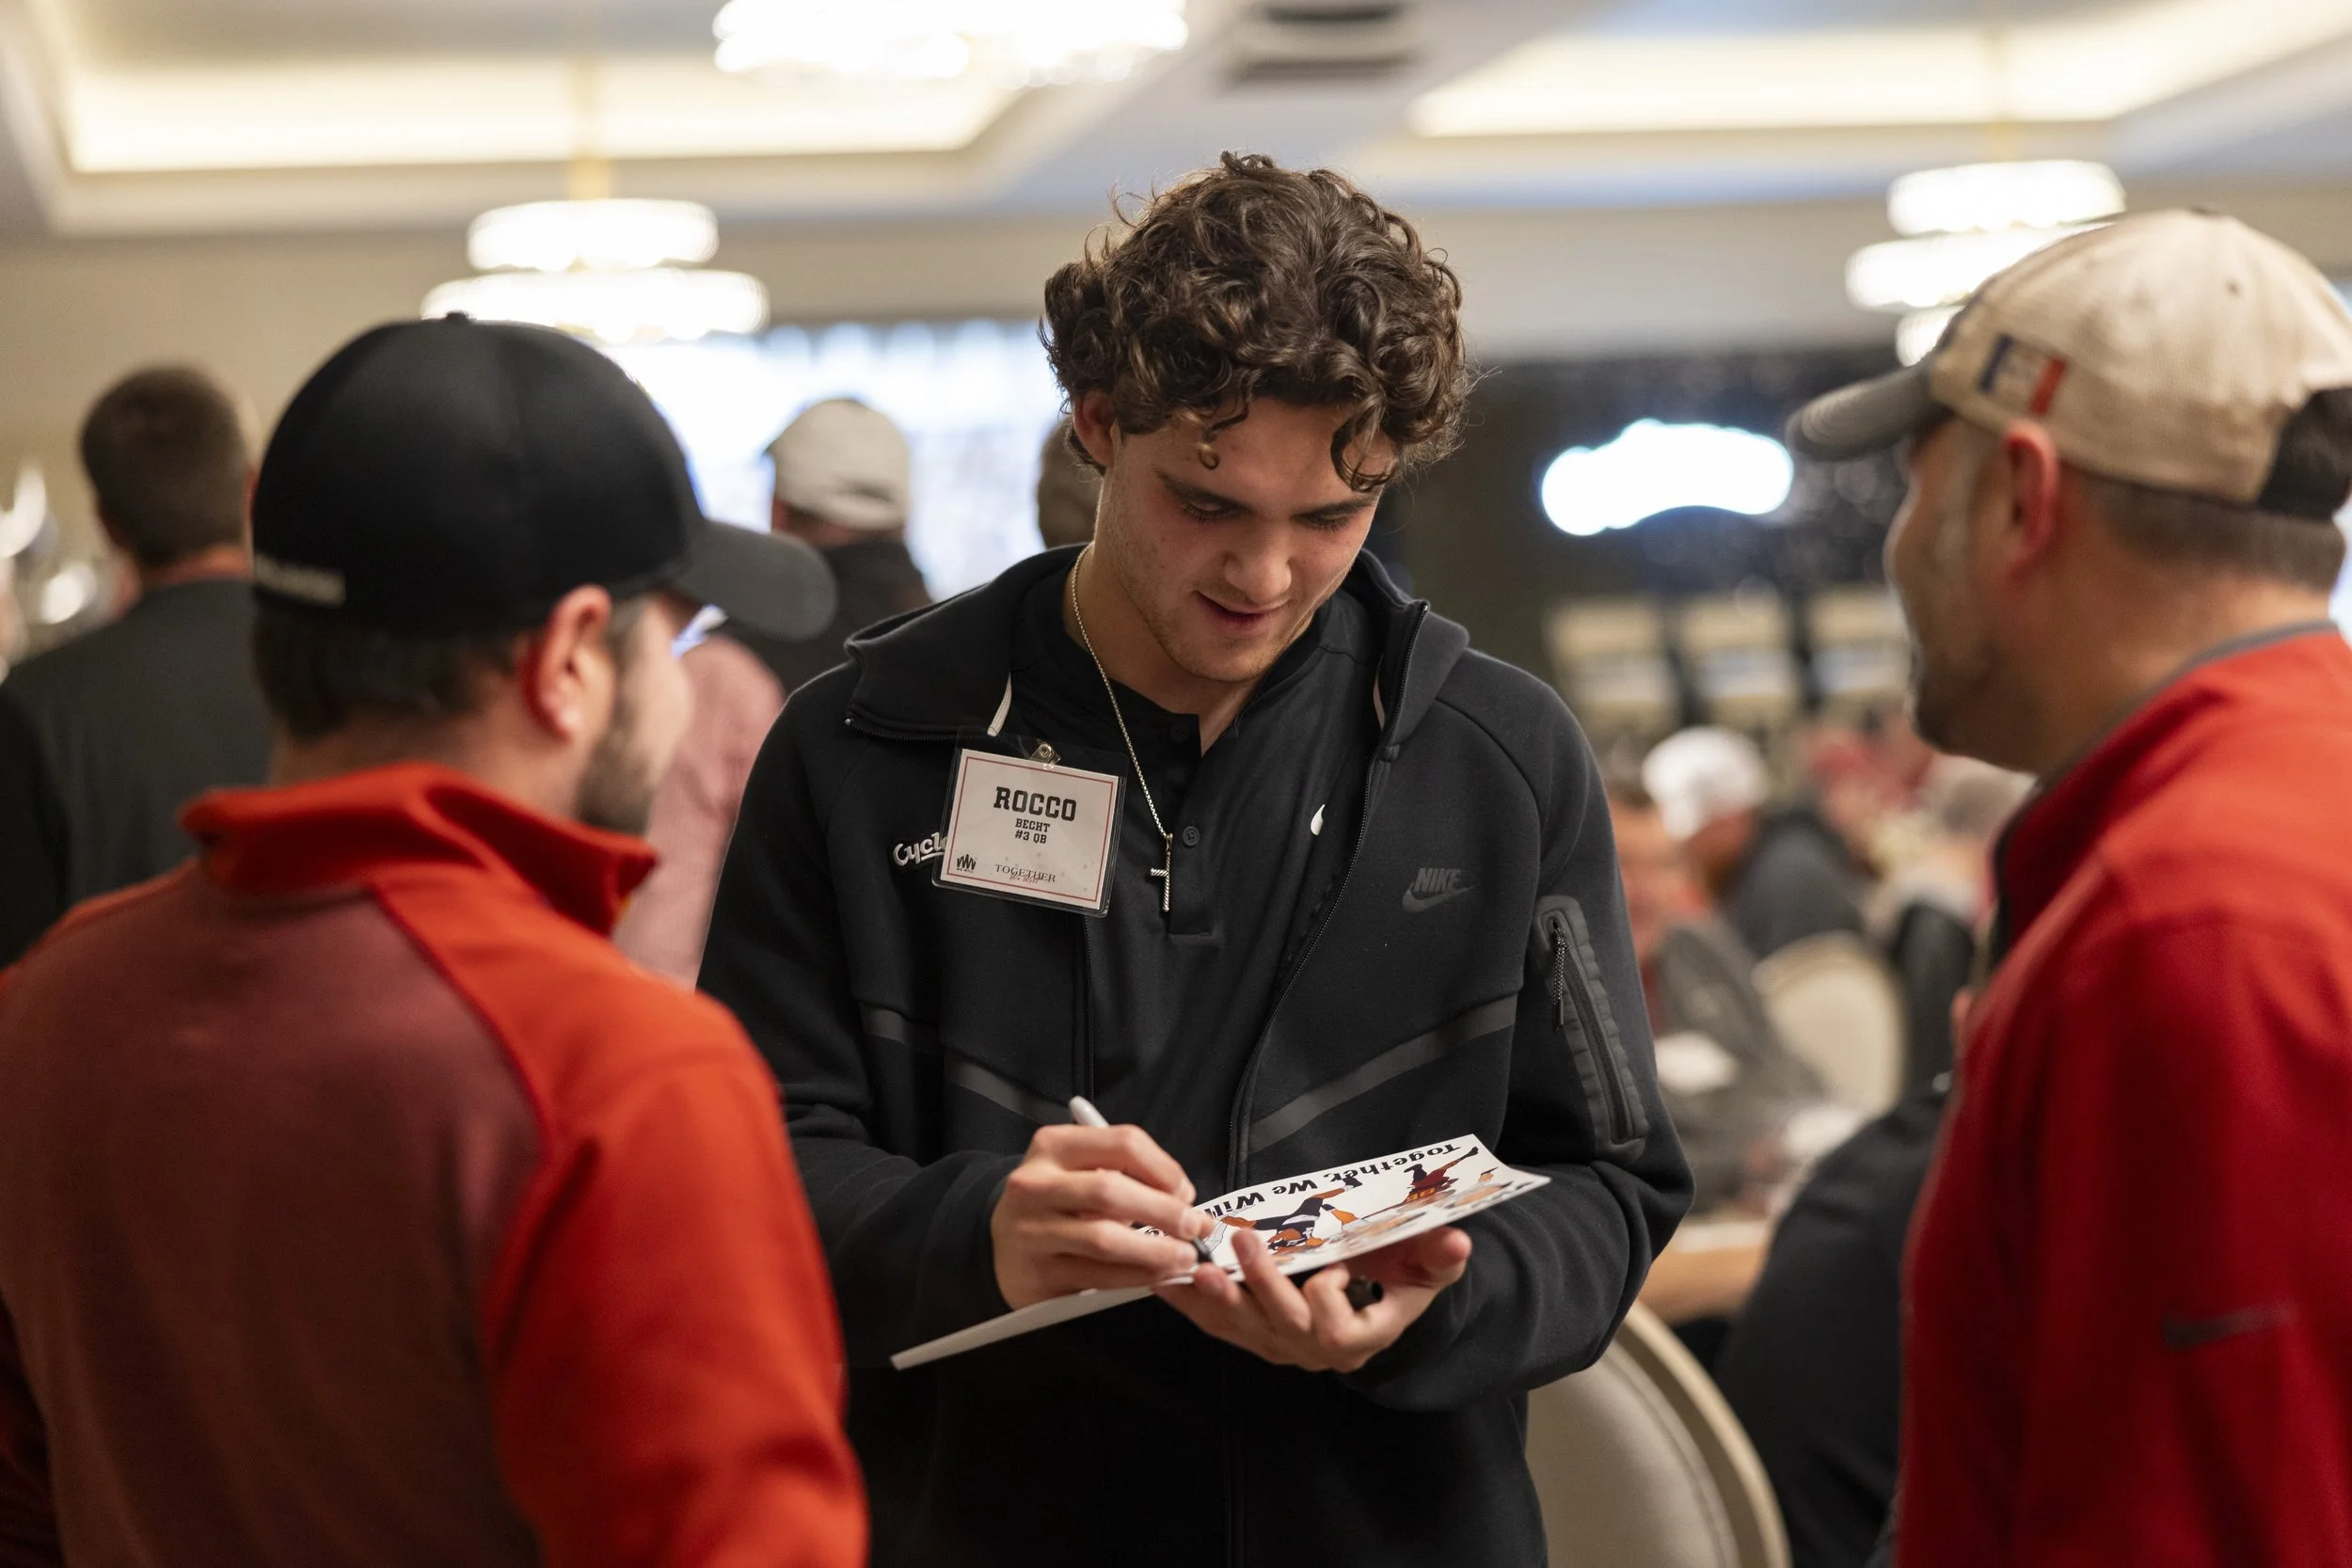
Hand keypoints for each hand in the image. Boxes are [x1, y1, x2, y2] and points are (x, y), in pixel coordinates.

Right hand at [991, 1123, 1213, 1308]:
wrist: (1002, 1244)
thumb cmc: (1058, 1202)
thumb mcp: (1081, 1171)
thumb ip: (1127, 1174)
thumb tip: (1183, 1199)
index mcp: (1054, 1145)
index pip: (1123, 1143)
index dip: (1165, 1168)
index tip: (1186, 1192)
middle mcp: (1035, 1184)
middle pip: (1111, 1190)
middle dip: (1164, 1210)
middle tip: (1194, 1227)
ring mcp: (1032, 1230)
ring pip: (1104, 1239)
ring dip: (1155, 1250)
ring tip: (1184, 1257)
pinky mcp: (1038, 1273)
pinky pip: (1098, 1277)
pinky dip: (1136, 1277)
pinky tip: (1158, 1276)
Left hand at [1154, 1225, 1471, 1373]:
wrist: (1381, 1301)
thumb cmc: (1404, 1276)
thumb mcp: (1428, 1264)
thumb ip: (1439, 1255)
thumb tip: (1457, 1242)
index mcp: (1363, 1336)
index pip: (1338, 1332)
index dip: (1327, 1302)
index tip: (1330, 1266)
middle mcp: (1318, 1351)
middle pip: (1285, 1326)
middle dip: (1262, 1285)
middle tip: (1245, 1241)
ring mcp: (1284, 1347)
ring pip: (1245, 1330)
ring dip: (1217, 1299)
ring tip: (1195, 1267)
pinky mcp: (1256, 1337)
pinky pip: (1220, 1327)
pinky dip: (1193, 1304)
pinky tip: (1168, 1279)